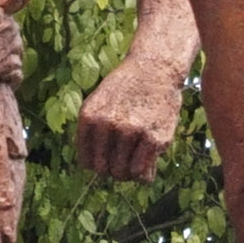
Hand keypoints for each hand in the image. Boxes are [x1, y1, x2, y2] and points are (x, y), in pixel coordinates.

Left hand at [74, 57, 187, 182]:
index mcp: (89, 118)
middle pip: (105, 171)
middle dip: (114, 169)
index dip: (99, 164)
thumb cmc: (127, 87)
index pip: (87, 162)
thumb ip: (91, 131)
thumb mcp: (99, 102)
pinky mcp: (154, 139)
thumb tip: (91, 167)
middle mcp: (108, 126)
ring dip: (130, 171)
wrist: (156, 68)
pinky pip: (143, 174)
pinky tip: (149, 159)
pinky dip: (145, 173)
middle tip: (125, 159)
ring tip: (138, 157)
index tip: (110, 159)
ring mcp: (131, 132)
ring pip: (124, 174)